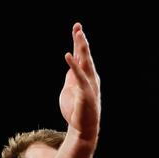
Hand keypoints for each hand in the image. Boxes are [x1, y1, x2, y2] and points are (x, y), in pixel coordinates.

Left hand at [58, 23, 100, 140]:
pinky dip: (73, 66)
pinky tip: (68, 56)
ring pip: (86, 62)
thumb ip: (72, 75)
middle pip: (86, 56)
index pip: (82, 56)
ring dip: (82, 48)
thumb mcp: (71, 89)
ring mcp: (90, 85)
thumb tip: (72, 63)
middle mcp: (90, 78)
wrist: (83, 129)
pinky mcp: (85, 93)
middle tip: (77, 26)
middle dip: (81, 41)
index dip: (79, 42)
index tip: (76, 28)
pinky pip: (79, 76)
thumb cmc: (76, 111)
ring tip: (78, 34)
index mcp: (86, 76)